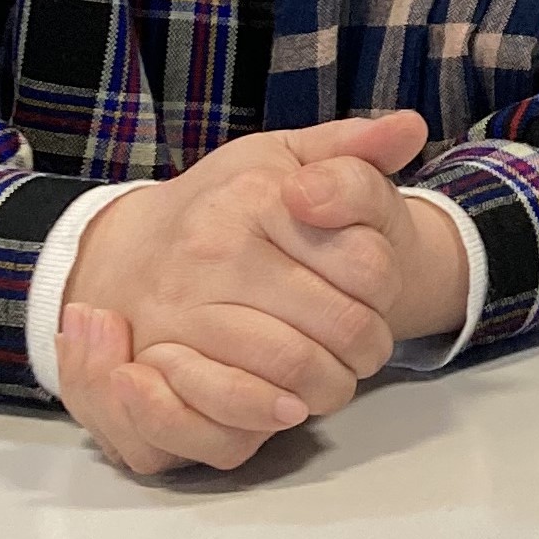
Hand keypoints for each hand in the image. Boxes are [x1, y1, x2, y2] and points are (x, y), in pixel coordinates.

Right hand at [56, 109, 471, 475]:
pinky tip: (294, 402)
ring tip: (338, 375)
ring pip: (297, 368)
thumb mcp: (283, 156)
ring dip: (334, 384)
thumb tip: (411, 127)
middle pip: (340, 322)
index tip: (380, 290)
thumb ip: (351, 147)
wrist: (127, 250)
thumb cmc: (224, 201)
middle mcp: (218, 250)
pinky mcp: (160, 359)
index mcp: (258, 196)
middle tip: (369, 347)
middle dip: (371, 345)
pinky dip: (281, 411)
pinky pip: (240, 403)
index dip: (389, 286)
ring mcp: (186, 308)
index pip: (367, 261)